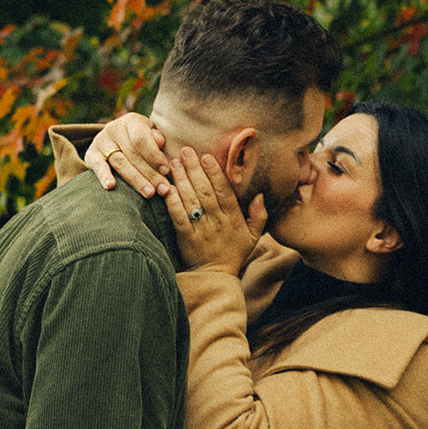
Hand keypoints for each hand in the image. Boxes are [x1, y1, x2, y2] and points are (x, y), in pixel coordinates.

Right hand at [85, 114, 169, 198]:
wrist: (114, 142)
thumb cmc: (141, 142)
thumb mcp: (151, 136)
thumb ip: (157, 139)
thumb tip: (159, 142)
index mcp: (131, 121)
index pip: (141, 138)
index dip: (154, 155)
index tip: (166, 170)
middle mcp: (114, 128)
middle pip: (133, 154)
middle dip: (150, 174)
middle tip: (163, 189)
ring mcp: (101, 141)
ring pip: (120, 163)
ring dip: (136, 180)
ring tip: (149, 193)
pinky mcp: (91, 155)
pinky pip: (98, 166)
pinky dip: (104, 176)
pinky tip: (111, 186)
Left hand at [165, 148, 266, 274]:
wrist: (215, 277)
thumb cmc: (233, 253)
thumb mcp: (254, 236)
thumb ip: (260, 215)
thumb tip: (260, 194)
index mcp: (234, 218)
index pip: (224, 191)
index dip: (215, 173)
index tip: (206, 156)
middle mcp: (218, 222)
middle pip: (206, 191)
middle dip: (195, 169)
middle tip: (185, 151)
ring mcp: (202, 230)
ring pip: (192, 201)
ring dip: (182, 180)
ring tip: (174, 163)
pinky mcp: (186, 238)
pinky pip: (179, 217)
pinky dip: (173, 203)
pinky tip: (167, 189)